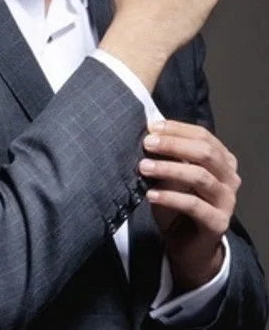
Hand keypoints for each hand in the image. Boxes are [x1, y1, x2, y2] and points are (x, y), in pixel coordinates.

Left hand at [139, 120, 240, 291]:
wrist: (188, 246)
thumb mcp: (171, 175)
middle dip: (173, 144)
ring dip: (168, 169)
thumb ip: (168, 156)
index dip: (177, 129)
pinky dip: (170, 197)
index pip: (202, 136)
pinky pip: (194, 205)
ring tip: (144, 167)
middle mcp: (229, 178)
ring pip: (199, 176)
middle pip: (204, 153)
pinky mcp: (218, 222)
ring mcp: (227, 201)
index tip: (152, 127)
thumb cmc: (178, 204)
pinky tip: (151, 194)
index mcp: (222, 160)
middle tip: (147, 143)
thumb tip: (151, 134)